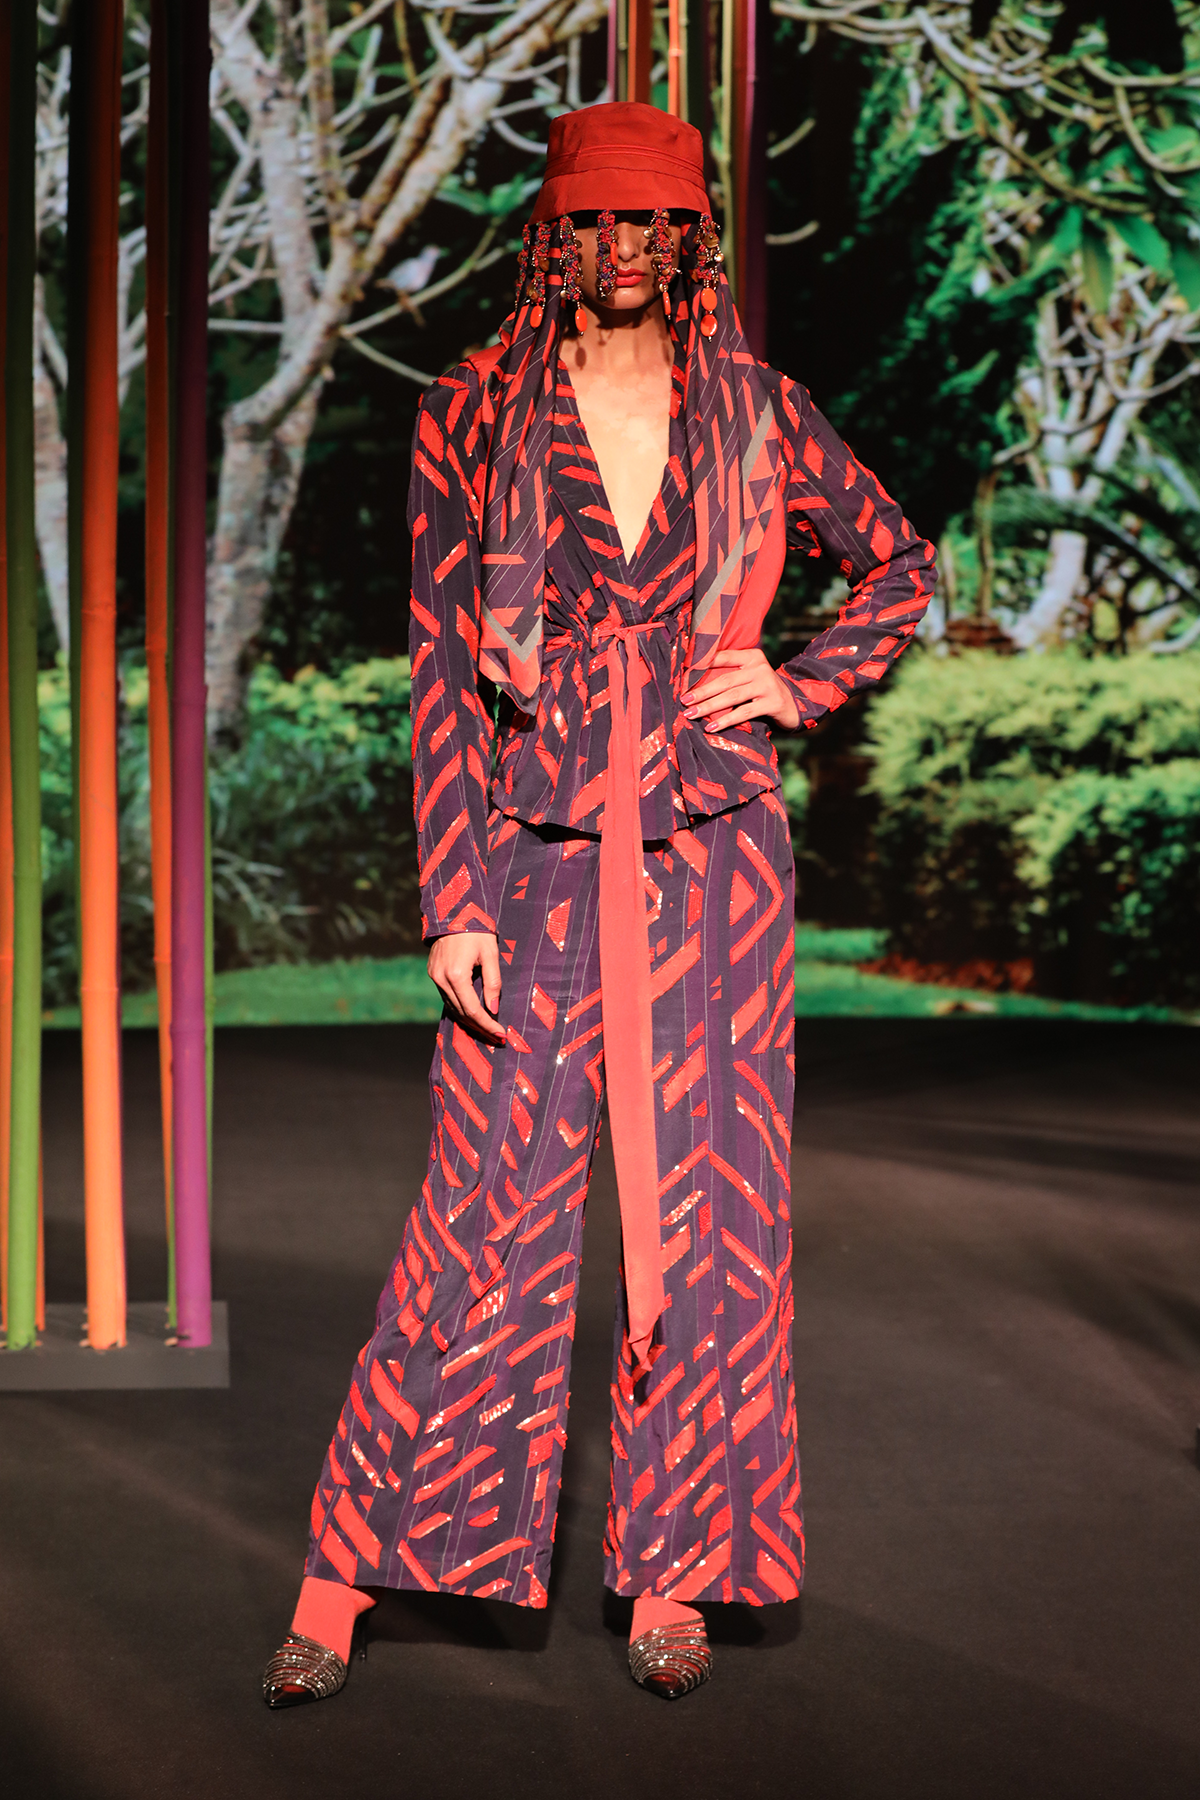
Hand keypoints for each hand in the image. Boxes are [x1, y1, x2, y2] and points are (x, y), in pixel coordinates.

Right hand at [427, 931, 504, 1042]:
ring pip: (452, 1008)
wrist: (453, 911)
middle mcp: (441, 979)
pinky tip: (472, 1014)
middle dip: (480, 1028)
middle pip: (462, 1013)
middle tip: (496, 1038)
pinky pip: (446, 998)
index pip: (473, 1010)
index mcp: (457, 975)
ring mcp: (434, 977)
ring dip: (470, 1021)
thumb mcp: (491, 954)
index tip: (501, 1035)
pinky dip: (460, 1008)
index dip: (488, 1025)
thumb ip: (493, 982)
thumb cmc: (477, 930)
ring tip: (487, 1030)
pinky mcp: (432, 973)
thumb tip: (493, 1009)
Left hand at [682, 648, 799, 731]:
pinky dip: (726, 720)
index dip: (702, 665)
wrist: (793, 704)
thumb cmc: (763, 690)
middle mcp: (760, 668)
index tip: (683, 676)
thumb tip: (694, 681)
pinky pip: (744, 712)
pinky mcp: (772, 703)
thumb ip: (730, 674)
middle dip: (702, 691)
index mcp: (752, 656)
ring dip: (709, 706)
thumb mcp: (749, 676)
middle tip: (684, 700)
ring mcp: (767, 685)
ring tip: (691, 714)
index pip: (723, 657)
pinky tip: (712, 727)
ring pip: (732, 696)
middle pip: (725, 680)